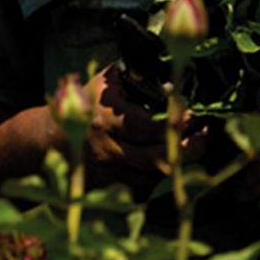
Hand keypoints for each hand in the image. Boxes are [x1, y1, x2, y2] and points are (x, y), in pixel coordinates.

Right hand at [78, 64, 205, 197]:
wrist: (54, 141)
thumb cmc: (86, 107)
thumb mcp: (104, 84)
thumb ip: (133, 74)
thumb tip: (168, 67)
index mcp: (105, 121)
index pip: (147, 127)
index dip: (175, 122)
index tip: (194, 113)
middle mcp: (107, 151)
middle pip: (159, 158)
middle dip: (190, 147)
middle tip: (205, 133)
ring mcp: (110, 175)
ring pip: (157, 176)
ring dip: (180, 161)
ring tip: (196, 144)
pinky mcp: (113, 192)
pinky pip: (147, 188)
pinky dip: (161, 175)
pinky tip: (170, 160)